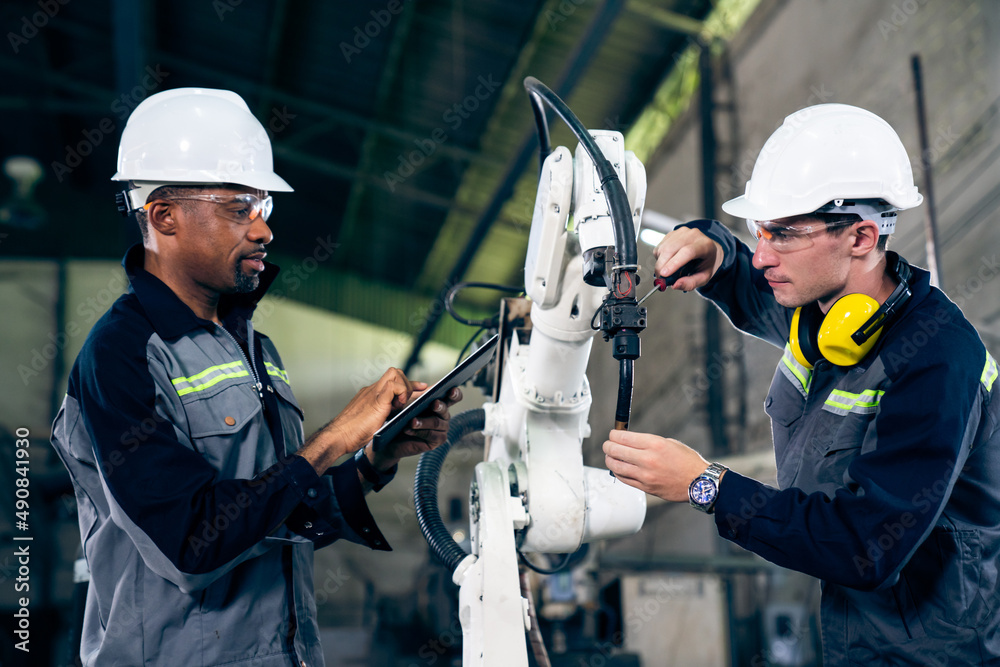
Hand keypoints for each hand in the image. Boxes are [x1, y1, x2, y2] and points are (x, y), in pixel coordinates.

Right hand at [298, 368, 422, 472]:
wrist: (337, 437)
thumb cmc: (352, 435)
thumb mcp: (373, 422)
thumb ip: (383, 415)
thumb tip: (398, 416)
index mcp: (371, 395)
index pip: (392, 381)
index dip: (408, 384)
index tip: (422, 388)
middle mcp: (372, 390)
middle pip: (394, 372)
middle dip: (408, 383)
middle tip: (411, 399)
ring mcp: (373, 393)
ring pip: (395, 373)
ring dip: (404, 388)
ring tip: (400, 405)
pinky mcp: (375, 399)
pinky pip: (393, 385)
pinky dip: (400, 393)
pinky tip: (397, 407)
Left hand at [372, 386, 463, 469]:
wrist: (392, 434)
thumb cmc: (400, 416)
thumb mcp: (407, 400)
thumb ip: (416, 391)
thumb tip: (424, 386)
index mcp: (440, 402)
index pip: (453, 396)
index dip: (455, 393)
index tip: (452, 390)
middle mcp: (443, 415)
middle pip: (445, 409)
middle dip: (439, 406)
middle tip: (433, 403)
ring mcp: (442, 428)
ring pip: (436, 423)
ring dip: (423, 421)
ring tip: (412, 421)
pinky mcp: (437, 440)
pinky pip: (431, 435)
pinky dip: (419, 432)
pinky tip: (408, 430)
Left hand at [603, 429, 708, 501]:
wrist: (699, 482)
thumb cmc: (687, 461)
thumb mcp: (669, 442)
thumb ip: (648, 442)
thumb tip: (630, 441)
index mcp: (654, 444)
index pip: (623, 437)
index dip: (614, 434)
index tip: (613, 434)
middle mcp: (648, 459)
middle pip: (616, 450)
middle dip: (608, 446)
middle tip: (607, 445)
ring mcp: (645, 475)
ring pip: (616, 466)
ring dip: (609, 459)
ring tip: (609, 456)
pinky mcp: (645, 487)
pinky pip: (623, 479)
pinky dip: (617, 472)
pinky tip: (617, 468)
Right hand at [653, 226, 723, 291]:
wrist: (708, 250)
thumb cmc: (706, 264)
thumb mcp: (704, 277)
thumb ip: (690, 283)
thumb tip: (675, 285)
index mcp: (705, 245)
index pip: (687, 252)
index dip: (674, 263)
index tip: (664, 274)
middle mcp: (693, 235)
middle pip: (671, 249)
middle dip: (662, 266)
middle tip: (661, 278)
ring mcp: (682, 232)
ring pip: (663, 248)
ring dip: (660, 262)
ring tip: (668, 270)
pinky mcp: (672, 233)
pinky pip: (660, 246)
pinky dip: (659, 257)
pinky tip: (667, 261)